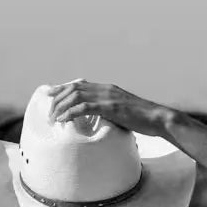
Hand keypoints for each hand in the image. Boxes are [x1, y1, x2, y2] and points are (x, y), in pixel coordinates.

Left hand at [46, 79, 171, 138]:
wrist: (157, 118)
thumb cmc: (142, 120)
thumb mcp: (123, 113)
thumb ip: (110, 113)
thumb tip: (100, 121)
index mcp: (107, 89)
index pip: (79, 84)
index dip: (62, 89)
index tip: (50, 97)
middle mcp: (105, 89)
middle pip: (73, 88)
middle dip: (58, 99)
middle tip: (49, 113)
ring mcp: (107, 96)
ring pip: (76, 96)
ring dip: (61, 107)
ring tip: (53, 118)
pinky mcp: (110, 107)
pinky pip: (84, 107)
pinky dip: (70, 112)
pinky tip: (63, 120)